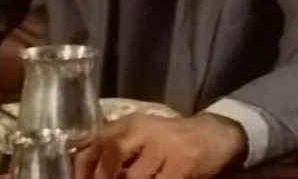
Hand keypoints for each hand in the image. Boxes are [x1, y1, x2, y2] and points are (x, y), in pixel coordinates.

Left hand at [74, 112, 247, 178]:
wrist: (215, 134)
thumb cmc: (170, 142)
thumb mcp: (142, 137)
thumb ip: (116, 151)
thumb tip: (86, 173)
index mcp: (130, 124)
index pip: (96, 142)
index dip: (82, 168)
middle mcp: (145, 129)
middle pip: (113, 152)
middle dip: (104, 177)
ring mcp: (165, 145)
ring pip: (135, 176)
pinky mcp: (183, 163)